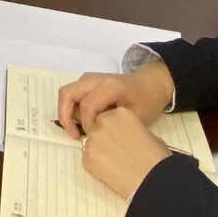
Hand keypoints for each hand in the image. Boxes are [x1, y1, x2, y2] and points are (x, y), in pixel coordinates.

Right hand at [55, 61, 174, 134]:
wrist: (151, 84)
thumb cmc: (146, 101)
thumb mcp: (135, 117)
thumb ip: (113, 125)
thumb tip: (94, 135)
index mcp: (109, 86)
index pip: (87, 106)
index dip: (87, 125)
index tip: (95, 137)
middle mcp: (95, 79)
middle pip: (68, 94)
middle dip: (66, 117)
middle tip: (75, 136)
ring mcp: (90, 78)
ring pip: (67, 93)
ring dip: (68, 112)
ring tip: (79, 130)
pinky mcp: (88, 82)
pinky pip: (73, 93)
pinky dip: (72, 108)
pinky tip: (84, 122)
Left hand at [77, 107, 172, 199]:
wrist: (152, 179)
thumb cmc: (156, 158)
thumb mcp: (149, 134)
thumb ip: (131, 129)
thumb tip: (127, 135)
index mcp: (120, 113)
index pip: (107, 118)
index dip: (113, 131)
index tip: (120, 140)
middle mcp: (103, 122)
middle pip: (96, 129)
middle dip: (103, 139)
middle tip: (116, 153)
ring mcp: (93, 140)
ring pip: (91, 144)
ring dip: (99, 152)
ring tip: (115, 165)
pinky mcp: (87, 158)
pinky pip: (88, 160)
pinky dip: (96, 167)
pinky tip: (110, 172)